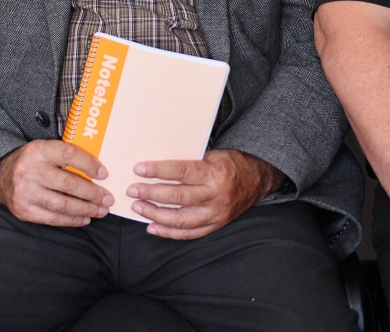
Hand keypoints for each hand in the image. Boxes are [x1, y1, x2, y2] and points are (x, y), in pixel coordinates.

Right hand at [0, 140, 112, 225]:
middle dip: (92, 193)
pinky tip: (84, 218)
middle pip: (68, 184)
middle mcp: (30, 171)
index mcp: (38, 150)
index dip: (89, 164)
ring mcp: (26, 193)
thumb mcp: (44, 149)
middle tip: (107, 198)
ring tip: (100, 210)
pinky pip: (52, 219)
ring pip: (62, 204)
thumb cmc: (30, 161)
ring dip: (86, 209)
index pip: (68, 154)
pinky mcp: (24, 210)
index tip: (103, 173)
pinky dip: (71, 220)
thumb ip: (65, 156)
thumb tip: (97, 170)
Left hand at [127, 148, 281, 238]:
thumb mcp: (212, 155)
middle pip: (178, 197)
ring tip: (138, 208)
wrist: (257, 179)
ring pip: (181, 219)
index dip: (158, 171)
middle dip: (151, 194)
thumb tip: (156, 163)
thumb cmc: (229, 163)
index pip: (182, 172)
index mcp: (215, 173)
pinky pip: (190, 233)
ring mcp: (216, 214)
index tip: (139, 169)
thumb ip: (189, 161)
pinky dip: (169, 232)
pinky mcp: (216, 225)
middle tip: (132, 190)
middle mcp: (216, 195)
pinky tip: (152, 227)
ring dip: (156, 215)